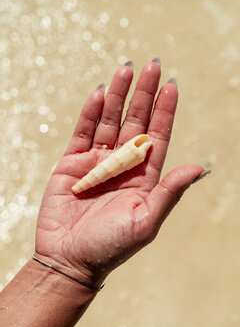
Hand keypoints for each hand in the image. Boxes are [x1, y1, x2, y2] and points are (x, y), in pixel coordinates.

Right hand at [35, 60, 203, 287]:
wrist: (71, 260)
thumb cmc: (111, 246)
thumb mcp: (146, 221)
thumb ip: (170, 192)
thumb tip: (200, 168)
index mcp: (144, 177)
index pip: (157, 136)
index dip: (165, 111)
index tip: (172, 85)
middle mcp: (123, 165)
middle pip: (135, 121)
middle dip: (144, 94)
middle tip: (152, 66)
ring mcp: (97, 161)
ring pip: (109, 121)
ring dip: (118, 96)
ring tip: (126, 70)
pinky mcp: (72, 163)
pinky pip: (83, 132)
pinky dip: (90, 113)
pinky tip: (99, 93)